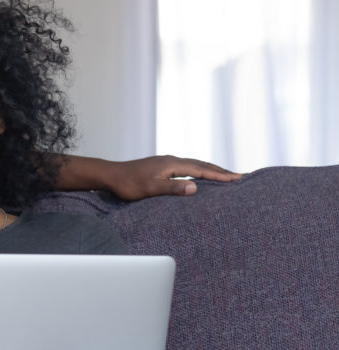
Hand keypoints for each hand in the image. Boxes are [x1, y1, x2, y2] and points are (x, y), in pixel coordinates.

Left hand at [106, 155, 240, 200]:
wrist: (111, 175)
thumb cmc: (129, 184)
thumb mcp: (151, 189)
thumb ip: (173, 188)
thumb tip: (195, 188)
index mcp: (172, 164)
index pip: (202, 169)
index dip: (220, 175)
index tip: (237, 179)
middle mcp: (172, 160)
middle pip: (202, 164)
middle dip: (221, 171)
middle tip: (239, 177)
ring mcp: (167, 163)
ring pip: (194, 165)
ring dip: (211, 170)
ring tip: (225, 176)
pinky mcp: (162, 167)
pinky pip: (186, 168)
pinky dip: (198, 171)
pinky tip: (199, 177)